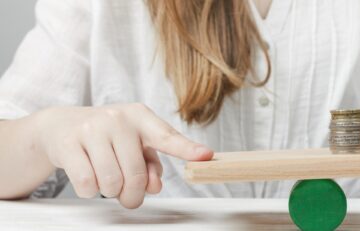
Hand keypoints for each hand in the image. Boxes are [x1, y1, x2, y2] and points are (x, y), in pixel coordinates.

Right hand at [30, 103, 212, 207]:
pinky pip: (87, 184)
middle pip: (135, 175)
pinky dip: (90, 190)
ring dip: (110, 191)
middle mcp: (118, 118)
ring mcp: (92, 129)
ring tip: (106, 179)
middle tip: (128, 196)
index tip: (206, 156)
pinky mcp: (68, 143)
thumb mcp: (134, 144)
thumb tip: (155, 186)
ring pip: (110, 182)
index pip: (167, 137)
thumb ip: (151, 164)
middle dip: (132, 194)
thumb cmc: (108, 137)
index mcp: (140, 116)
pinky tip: (88, 175)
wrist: (62, 125)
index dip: (188, 149)